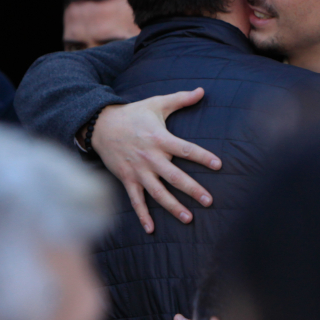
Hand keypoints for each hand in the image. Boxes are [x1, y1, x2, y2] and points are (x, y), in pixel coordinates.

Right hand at [90, 88, 221, 233]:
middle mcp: (150, 157)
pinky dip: (143, 215)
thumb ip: (180, 99)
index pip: (186, 149)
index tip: (219, 165)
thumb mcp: (156, 103)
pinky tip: (151, 229)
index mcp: (160, 138)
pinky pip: (135, 200)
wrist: (101, 125)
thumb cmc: (133, 114)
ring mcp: (138, 170)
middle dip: (192, 189)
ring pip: (158, 192)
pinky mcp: (127, 179)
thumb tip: (202, 91)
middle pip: (175, 176)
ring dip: (173, 206)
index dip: (203, 157)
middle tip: (209, 201)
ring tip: (189, 218)